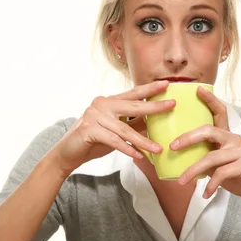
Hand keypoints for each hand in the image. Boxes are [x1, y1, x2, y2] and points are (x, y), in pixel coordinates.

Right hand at [51, 81, 174, 176]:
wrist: (68, 153)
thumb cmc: (94, 140)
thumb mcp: (116, 130)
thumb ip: (133, 124)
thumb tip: (155, 121)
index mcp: (109, 102)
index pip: (133, 93)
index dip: (150, 88)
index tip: (166, 84)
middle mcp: (102, 105)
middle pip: (133, 106)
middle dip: (154, 106)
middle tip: (172, 105)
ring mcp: (94, 116)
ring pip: (125, 130)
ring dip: (143, 141)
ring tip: (158, 149)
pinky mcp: (89, 130)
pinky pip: (113, 141)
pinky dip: (127, 149)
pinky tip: (138, 156)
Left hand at [170, 87, 240, 211]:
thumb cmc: (240, 176)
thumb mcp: (220, 165)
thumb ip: (206, 158)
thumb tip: (181, 160)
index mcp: (228, 136)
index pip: (220, 112)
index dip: (210, 100)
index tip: (198, 90)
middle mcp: (235, 139)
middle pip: (209, 131)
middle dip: (188, 138)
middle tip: (173, 146)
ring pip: (211, 157)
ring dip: (194, 170)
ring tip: (182, 181)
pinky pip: (222, 173)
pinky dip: (211, 184)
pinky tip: (205, 193)